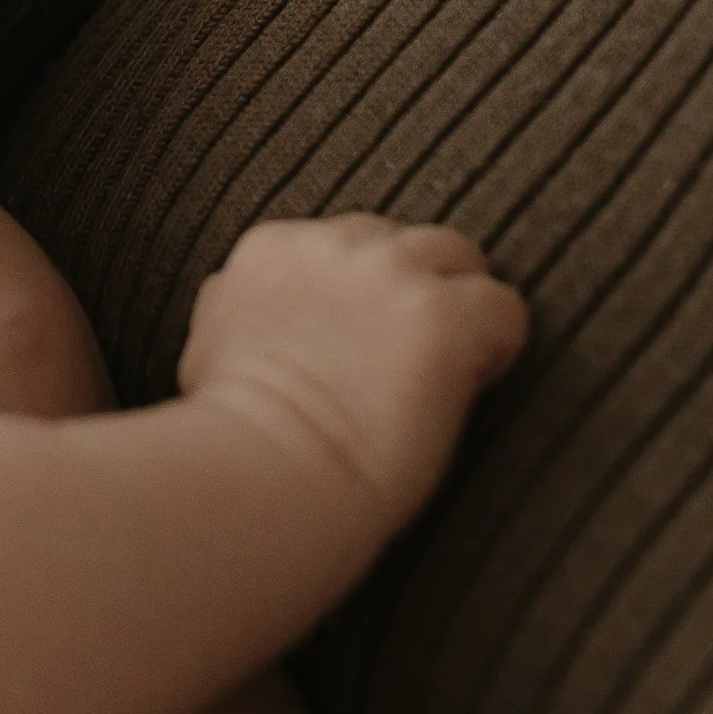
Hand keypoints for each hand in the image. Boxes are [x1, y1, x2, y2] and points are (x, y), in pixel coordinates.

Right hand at [178, 214, 529, 531]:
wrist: (270, 474)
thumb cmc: (235, 433)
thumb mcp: (207, 344)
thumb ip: (230, 304)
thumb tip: (234, 303)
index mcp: (276, 246)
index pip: (345, 241)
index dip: (363, 294)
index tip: (363, 344)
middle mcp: (336, 244)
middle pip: (403, 239)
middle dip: (412, 289)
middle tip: (411, 358)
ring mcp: (392, 274)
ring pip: (459, 257)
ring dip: (459, 306)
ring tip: (452, 370)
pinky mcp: (444, 316)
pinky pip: (504, 307)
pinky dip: (499, 345)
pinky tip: (478, 384)